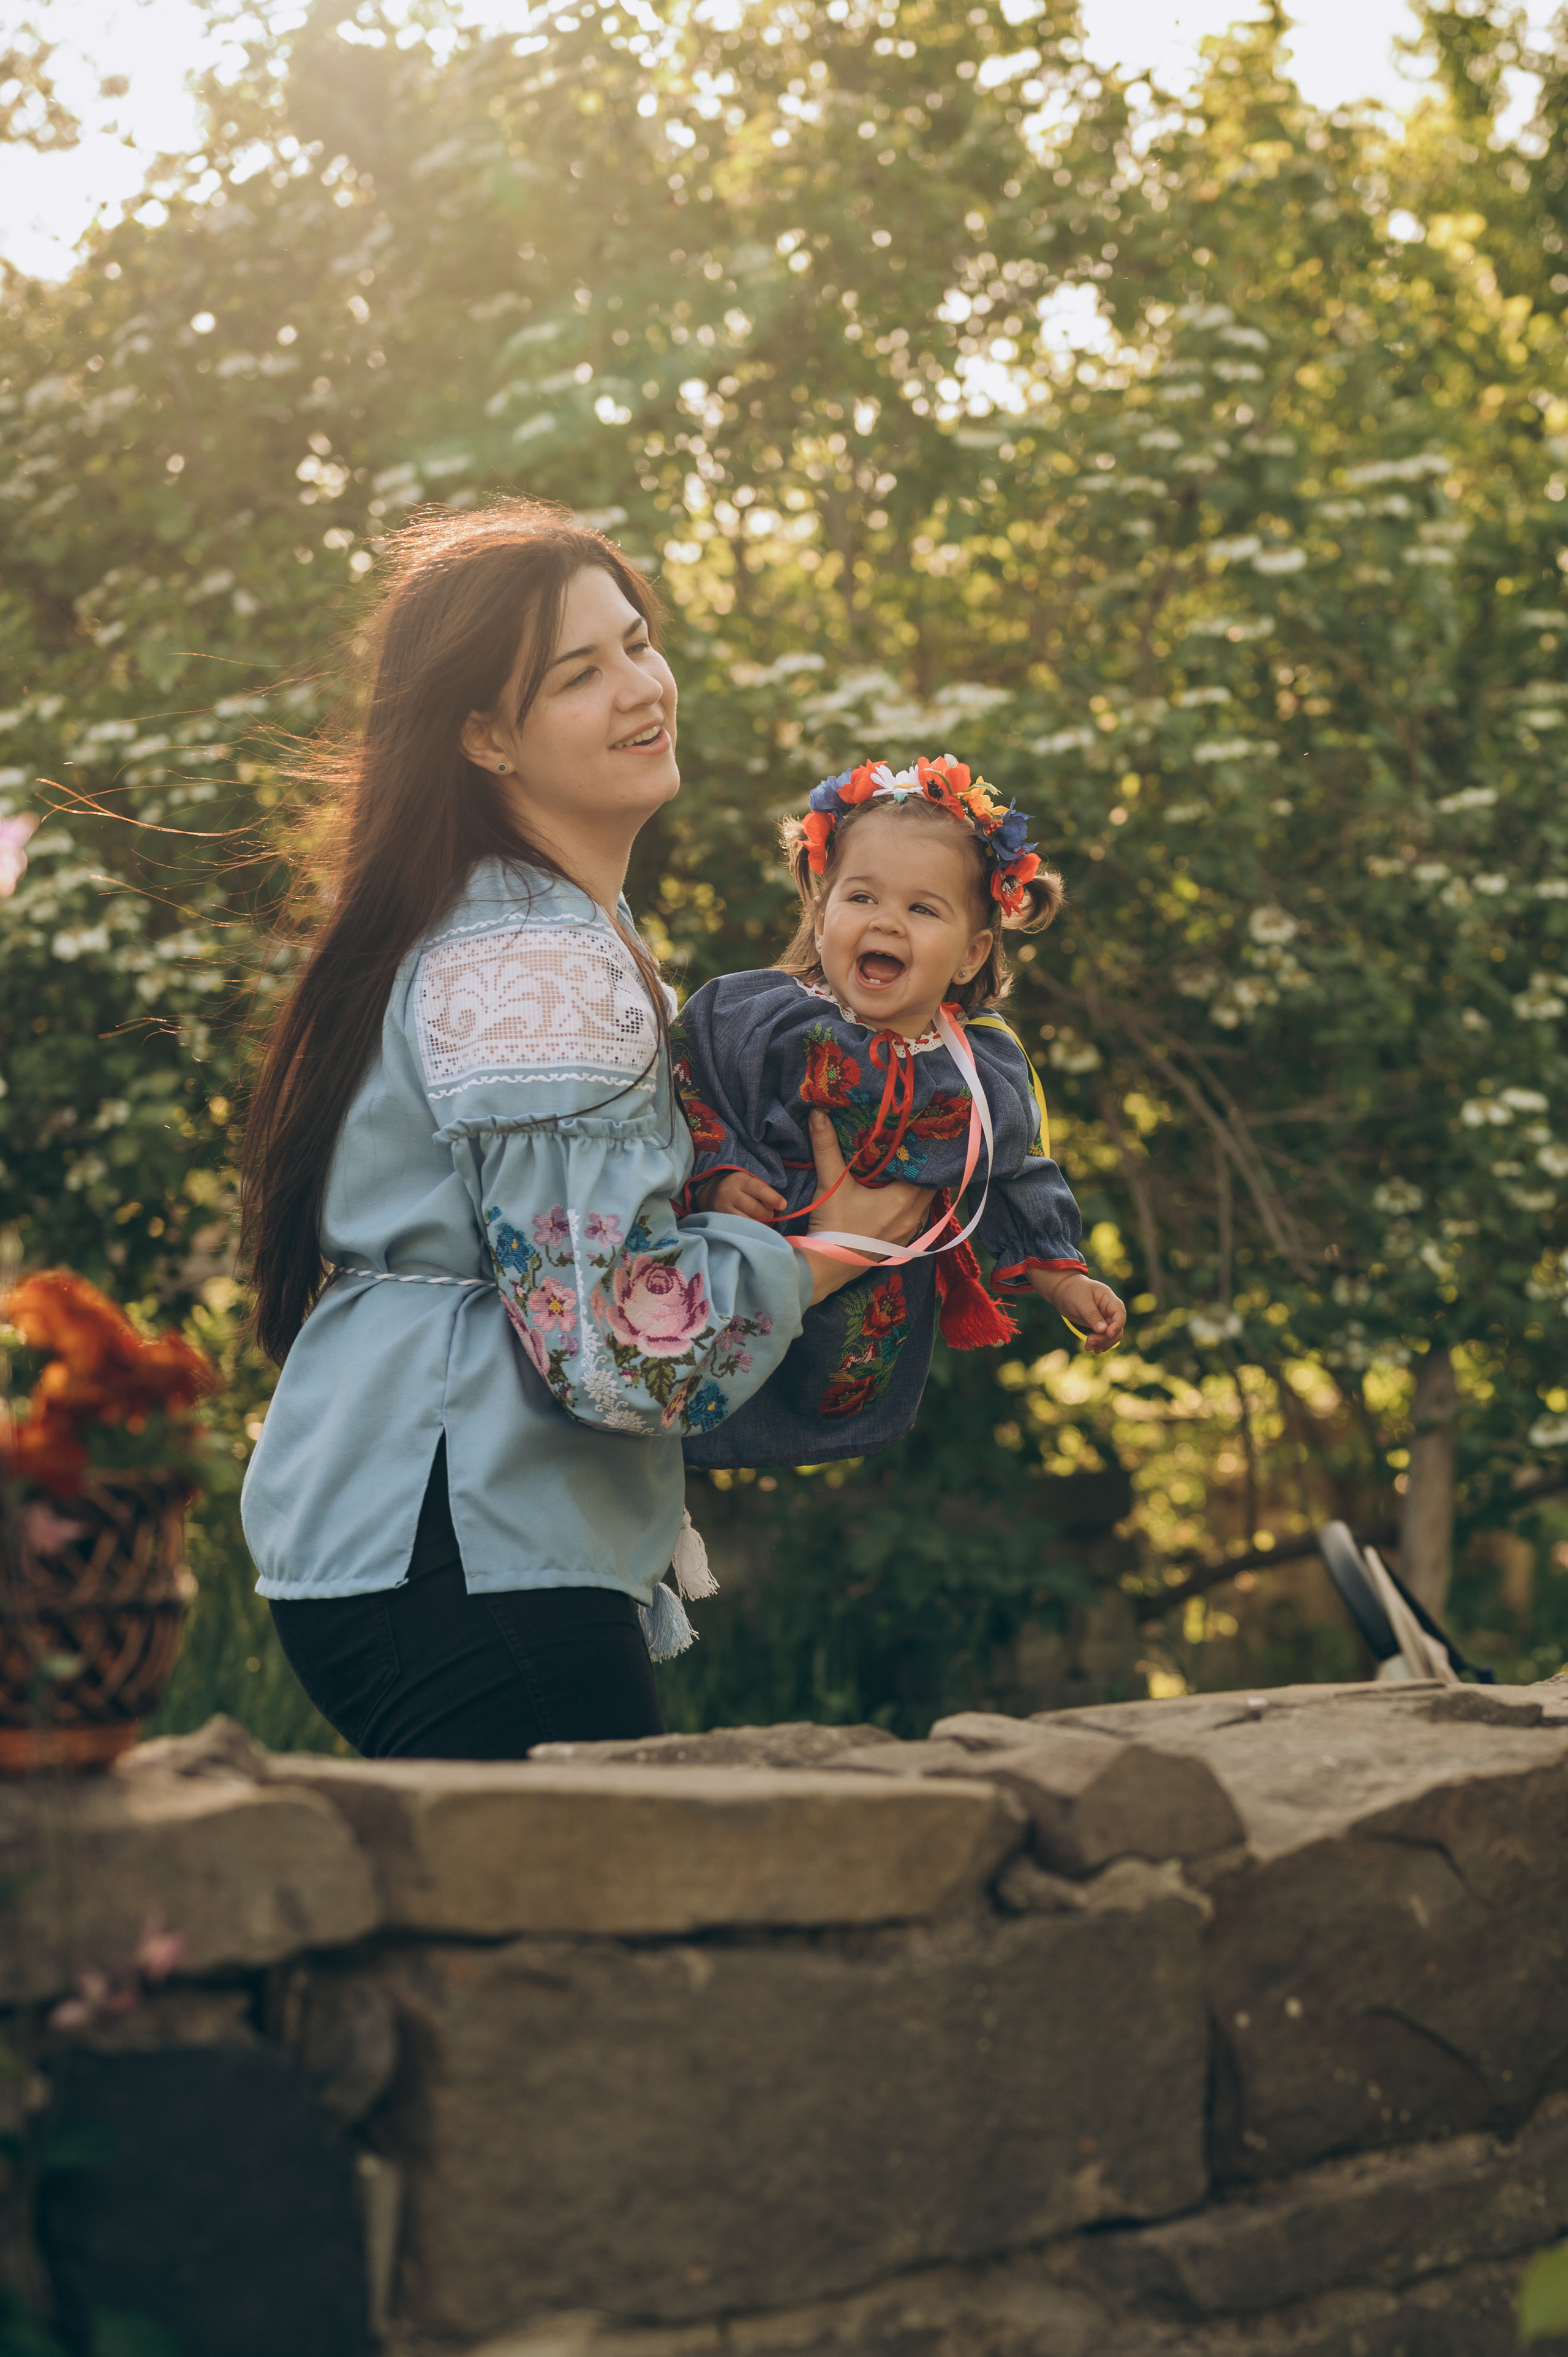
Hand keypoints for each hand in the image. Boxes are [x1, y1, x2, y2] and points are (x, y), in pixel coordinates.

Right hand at [693, 1170, 786, 1223]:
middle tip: (768, 1212)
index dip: (773, 1198)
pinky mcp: (721, 1222)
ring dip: (759, 1222)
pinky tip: (750, 1224)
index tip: (783, 1205)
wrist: (712, 1195)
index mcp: (740, 1180)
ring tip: (757, 1217)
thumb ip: (764, 1192)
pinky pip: (741, 1229)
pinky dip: (750, 1229)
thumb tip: (779, 1206)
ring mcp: (723, 1209)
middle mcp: (729, 1193)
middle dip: (767, 1213)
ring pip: (749, 1221)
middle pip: (756, 1209)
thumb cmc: (739, 1189)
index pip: (759, 1189)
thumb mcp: (750, 1183)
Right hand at [799, 1108, 934, 1304]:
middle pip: (930, 1185)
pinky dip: (912, 1204)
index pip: (927, 1169)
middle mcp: (913, 1216)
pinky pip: (917, 1217)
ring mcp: (908, 1232)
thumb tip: (818, 1113)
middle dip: (923, 1167)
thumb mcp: (831, 1184)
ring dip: (919, 1187)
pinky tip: (899, 1194)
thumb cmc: (833, 1226)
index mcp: (903, 1199)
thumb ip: (826, 1147)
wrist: (826, 1268)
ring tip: (910, 1167)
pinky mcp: (899, 1243)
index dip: (924, 1152)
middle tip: (915, 1146)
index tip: (920, 1135)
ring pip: (925, 1202)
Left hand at [1030, 1268, 1125, 1354]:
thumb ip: (1092, 1316)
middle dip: (1105, 1338)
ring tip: (1087, 1347)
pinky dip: (1099, 1344)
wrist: (1063, 1292)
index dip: (1117, 1325)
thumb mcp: (1081, 1302)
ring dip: (1101, 1343)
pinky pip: (1104, 1337)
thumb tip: (1103, 1331)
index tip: (1107, 1333)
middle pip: (1116, 1327)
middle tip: (1089, 1342)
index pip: (1119, 1314)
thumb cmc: (1073, 1291)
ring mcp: (1105, 1318)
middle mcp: (1110, 1309)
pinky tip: (1092, 1349)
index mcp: (1109, 1299)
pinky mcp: (1099, 1325)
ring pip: (1111, 1335)